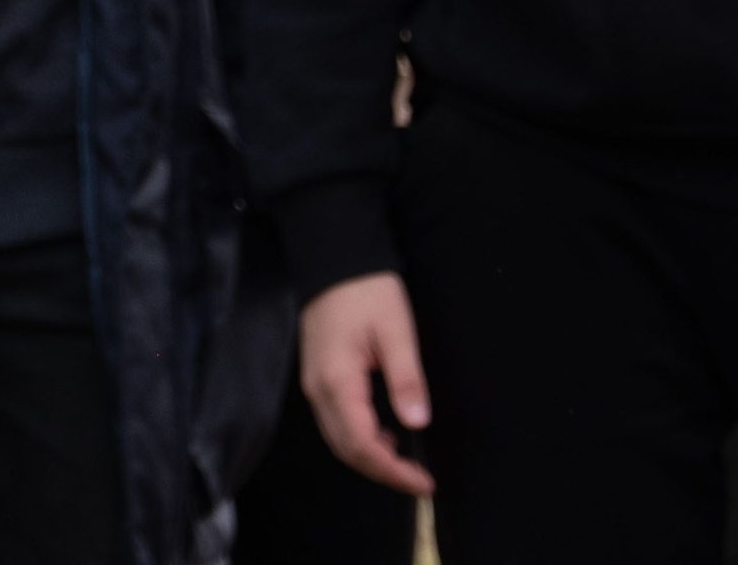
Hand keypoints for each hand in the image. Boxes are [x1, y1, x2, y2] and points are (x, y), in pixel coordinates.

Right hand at [300, 272, 435, 495]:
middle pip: (345, 449)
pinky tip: (384, 433)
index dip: (393, 471)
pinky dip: (358, 439)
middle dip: (382, 472)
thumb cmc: (366, 290)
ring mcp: (312, 382)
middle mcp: (317, 388)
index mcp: (337, 380)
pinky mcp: (316, 375)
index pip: (362, 445)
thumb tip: (417, 423)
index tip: (425, 481)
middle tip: (419, 479)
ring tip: (405, 460)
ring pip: (337, 439)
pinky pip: (334, 421)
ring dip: (370, 457)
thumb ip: (406, 379)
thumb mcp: (396, 331)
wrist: (333, 256)